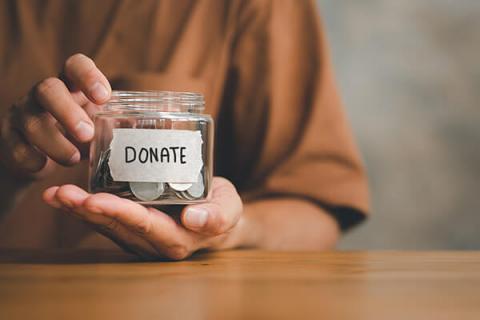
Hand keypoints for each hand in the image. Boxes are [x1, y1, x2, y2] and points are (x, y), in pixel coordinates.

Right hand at [0, 53, 110, 175]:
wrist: (37, 156)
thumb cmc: (76, 134)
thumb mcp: (96, 123)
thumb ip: (114, 121)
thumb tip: (140, 124)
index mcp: (69, 86)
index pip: (74, 65)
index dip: (88, 76)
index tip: (104, 97)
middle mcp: (43, 95)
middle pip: (47, 89)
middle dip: (68, 112)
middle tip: (87, 134)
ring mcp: (22, 114)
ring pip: (31, 121)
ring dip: (56, 142)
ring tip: (74, 159)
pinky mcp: (9, 138)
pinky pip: (15, 146)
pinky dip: (32, 158)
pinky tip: (45, 167)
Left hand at [42, 177, 243, 259]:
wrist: (216, 214)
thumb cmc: (223, 209)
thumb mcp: (230, 209)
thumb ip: (218, 216)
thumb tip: (194, 218)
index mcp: (176, 240)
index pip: (145, 225)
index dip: (120, 213)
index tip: (96, 200)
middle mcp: (152, 242)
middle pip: (117, 227)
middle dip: (88, 211)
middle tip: (64, 195)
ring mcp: (139, 236)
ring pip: (106, 225)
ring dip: (79, 211)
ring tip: (55, 195)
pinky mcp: (131, 226)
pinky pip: (106, 219)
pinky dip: (84, 208)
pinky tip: (65, 197)